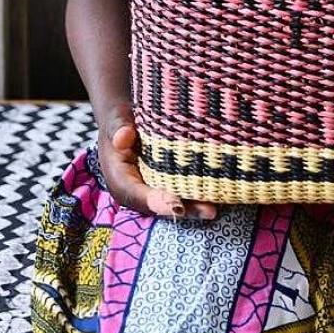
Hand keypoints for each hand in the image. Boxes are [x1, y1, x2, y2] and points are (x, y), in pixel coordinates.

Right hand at [98, 106, 217, 220]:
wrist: (125, 123)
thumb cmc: (121, 122)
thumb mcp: (117, 121)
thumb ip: (118, 129)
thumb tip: (122, 137)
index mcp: (120, 181)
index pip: (138, 195)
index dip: (158, 201)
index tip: (176, 205)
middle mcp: (137, 192)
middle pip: (160, 205)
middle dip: (184, 208)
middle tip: (209, 211)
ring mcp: (151, 190)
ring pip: (173, 201)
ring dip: (194, 206)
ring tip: (216, 208)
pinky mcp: (165, 184)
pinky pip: (180, 191)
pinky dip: (196, 194)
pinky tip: (216, 194)